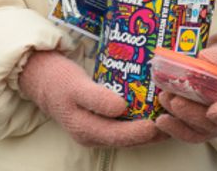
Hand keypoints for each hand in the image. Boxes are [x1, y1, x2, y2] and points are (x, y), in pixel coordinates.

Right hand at [17, 50, 166, 147]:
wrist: (41, 78)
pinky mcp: (101, 120)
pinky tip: (155, 109)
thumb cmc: (58, 80)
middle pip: (127, 138)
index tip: (159, 124)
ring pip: (128, 134)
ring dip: (150, 128)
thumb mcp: (76, 86)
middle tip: (176, 121)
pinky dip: (140, 119)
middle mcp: (93, 134)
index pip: (118, 136)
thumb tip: (121, 109)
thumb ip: (97, 98)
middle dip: (152, 133)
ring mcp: (97, 128)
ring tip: (172, 117)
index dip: (140, 132)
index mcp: (86, 129)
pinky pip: (124, 125)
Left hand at [154, 41, 216, 142]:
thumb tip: (203, 58)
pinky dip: (172, 128)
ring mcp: (212, 128)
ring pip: (196, 131)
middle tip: (176, 101)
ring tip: (164, 99)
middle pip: (211, 124)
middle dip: (191, 113)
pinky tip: (160, 120)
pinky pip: (186, 134)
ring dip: (178, 119)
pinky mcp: (198, 130)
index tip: (212, 111)